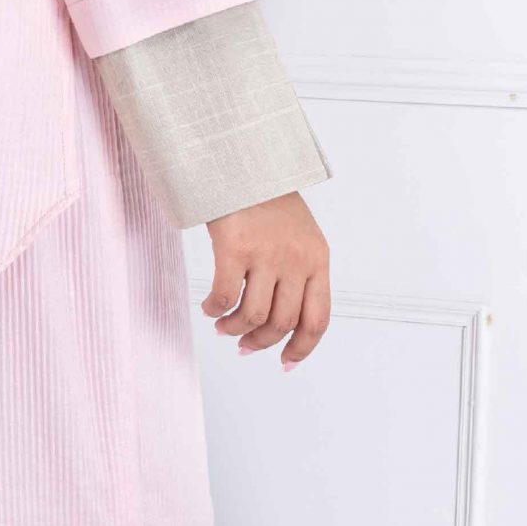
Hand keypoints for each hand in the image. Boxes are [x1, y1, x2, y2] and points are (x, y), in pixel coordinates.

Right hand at [200, 192, 328, 368]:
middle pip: (283, 323)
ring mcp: (266, 254)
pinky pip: (223, 297)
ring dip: (235, 329)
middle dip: (261, 342)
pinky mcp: (235, 248)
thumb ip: (298, 273)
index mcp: (317, 260)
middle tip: (243, 345)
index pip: (318, 319)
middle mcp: (296, 260)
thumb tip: (280, 321)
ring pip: (253, 316)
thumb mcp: (299, 236)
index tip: (285, 363)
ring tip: (223, 326)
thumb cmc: (267, 200)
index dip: (302, 349)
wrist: (242, 163)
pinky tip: (209, 307)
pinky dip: (214, 310)